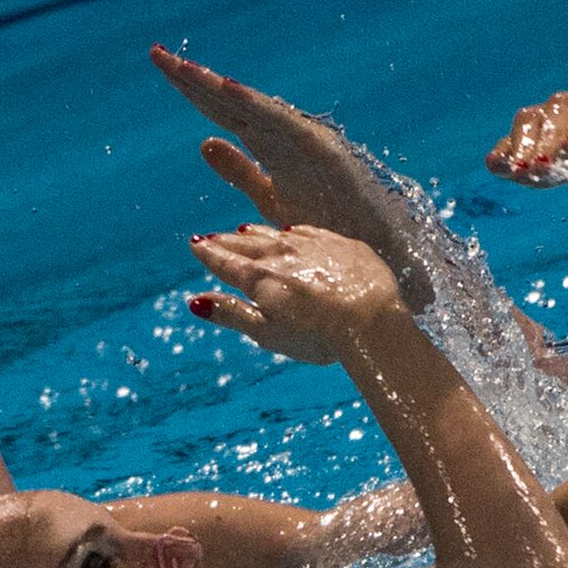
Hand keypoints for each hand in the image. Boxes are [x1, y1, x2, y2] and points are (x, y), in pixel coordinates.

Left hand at [151, 46, 416, 289]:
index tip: (160, 67)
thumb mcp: (270, 197)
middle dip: (194, 80)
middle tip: (157, 56)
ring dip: (220, 88)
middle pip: (231, 103)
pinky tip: (229, 90)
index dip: (191, 91)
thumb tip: (205, 143)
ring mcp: (304, 140)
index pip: (222, 111)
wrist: (374, 249)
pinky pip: (284, 125)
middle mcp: (284, 134)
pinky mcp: (323, 151)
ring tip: (186, 69)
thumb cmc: (327, 224)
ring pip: (254, 107)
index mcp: (269, 143)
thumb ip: (239, 170)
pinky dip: (258, 107)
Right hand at [187, 224, 405, 362]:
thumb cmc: (318, 336)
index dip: (208, 254)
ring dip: (257, 234)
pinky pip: (309, 232)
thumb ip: (232, 314)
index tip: (195, 245)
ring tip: (242, 231)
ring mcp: (314, 245)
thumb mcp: (267, 333)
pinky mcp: (342, 245)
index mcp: (260, 278)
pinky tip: (291, 232)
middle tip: (211, 238)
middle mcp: (283, 254)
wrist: (372, 320)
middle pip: (247, 244)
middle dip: (226, 242)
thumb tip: (195, 302)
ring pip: (276, 234)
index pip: (226, 262)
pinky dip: (293, 233)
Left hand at [484, 90, 567, 188]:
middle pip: (554, 113)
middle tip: (542, 164)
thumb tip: (492, 161)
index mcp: (537, 115)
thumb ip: (507, 166)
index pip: (526, 121)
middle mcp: (564, 104)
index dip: (522, 143)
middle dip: (547, 140)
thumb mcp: (531, 172)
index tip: (520, 168)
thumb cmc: (558, 166)